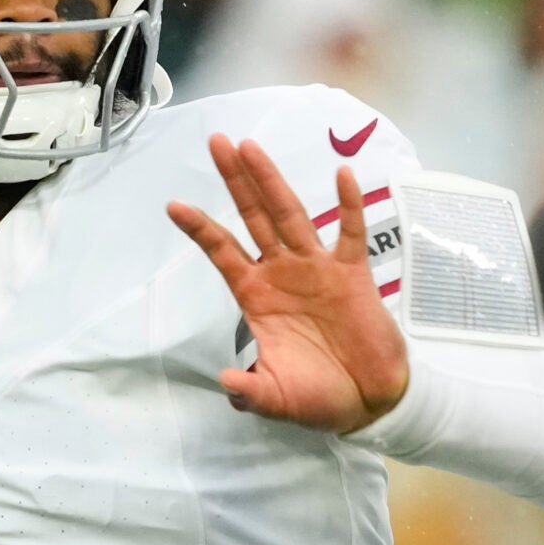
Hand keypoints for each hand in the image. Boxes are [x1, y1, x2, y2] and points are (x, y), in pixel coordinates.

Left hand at [167, 134, 408, 432]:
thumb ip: (249, 391)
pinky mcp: (354, 274)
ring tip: (252, 147)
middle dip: (236, 181)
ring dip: (272, 180)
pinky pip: (351, 233)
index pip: (223, 252)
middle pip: (254, 217)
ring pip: (292, 214)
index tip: (174, 205)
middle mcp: (282, 273)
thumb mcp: (275, 398)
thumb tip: (226, 382)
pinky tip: (343, 174)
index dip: (201, 229)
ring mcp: (318, 269)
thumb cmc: (318, 397)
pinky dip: (350, 205)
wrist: (369, 403)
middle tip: (217, 142)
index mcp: (257, 296)